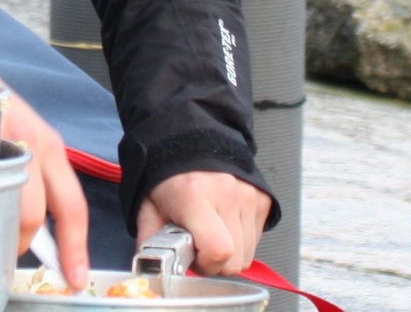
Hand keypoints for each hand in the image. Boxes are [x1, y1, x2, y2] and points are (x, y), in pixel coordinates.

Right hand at [0, 96, 90, 290]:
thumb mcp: (12, 128)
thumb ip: (24, 168)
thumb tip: (27, 222)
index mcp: (46, 142)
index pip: (71, 206)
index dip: (74, 247)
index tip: (74, 276)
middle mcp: (29, 139)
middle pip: (33, 214)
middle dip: (18, 243)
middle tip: (2, 252)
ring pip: (2, 205)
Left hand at [135, 171, 270, 275]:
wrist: (191, 141)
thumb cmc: (167, 178)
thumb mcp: (148, 208)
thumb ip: (150, 242)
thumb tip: (153, 269)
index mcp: (194, 196)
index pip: (218, 250)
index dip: (207, 264)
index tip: (194, 257)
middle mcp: (227, 194)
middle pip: (236, 260)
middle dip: (217, 263)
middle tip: (200, 246)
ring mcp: (248, 195)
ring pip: (248, 254)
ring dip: (231, 252)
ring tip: (211, 232)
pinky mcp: (262, 198)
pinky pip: (257, 239)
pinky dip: (242, 240)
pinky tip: (224, 223)